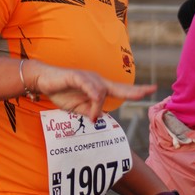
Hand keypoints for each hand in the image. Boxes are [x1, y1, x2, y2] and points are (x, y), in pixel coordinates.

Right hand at [24, 60, 155, 121]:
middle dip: (135, 90)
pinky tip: (94, 108)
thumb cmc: (61, 92)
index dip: (136, 91)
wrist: (43, 80)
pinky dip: (94, 100)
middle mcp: (97, 80)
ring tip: (92, 118)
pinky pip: (91, 88)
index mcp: (99, 87)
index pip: (121, 89)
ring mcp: (88, 77)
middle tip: (150, 91)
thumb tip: (102, 118)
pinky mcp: (77, 76)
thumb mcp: (77, 108)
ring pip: (102, 92)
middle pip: (119, 87)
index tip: (151, 90)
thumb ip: (90, 112)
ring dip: (98, 108)